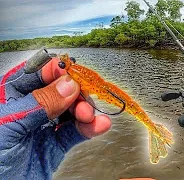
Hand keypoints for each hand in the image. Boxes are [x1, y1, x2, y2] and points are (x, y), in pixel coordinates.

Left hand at [0, 57, 110, 178]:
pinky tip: (99, 125)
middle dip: (75, 95)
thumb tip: (67, 85)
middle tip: (84, 102)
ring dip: (84, 112)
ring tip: (90, 116)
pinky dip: (89, 129)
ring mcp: (42, 128)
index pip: (36, 74)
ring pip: (70, 112)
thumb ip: (39, 104)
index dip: (57, 72)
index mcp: (9, 97)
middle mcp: (28, 110)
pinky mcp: (54, 146)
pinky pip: (74, 133)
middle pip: (59, 92)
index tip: (75, 74)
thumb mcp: (9, 125)